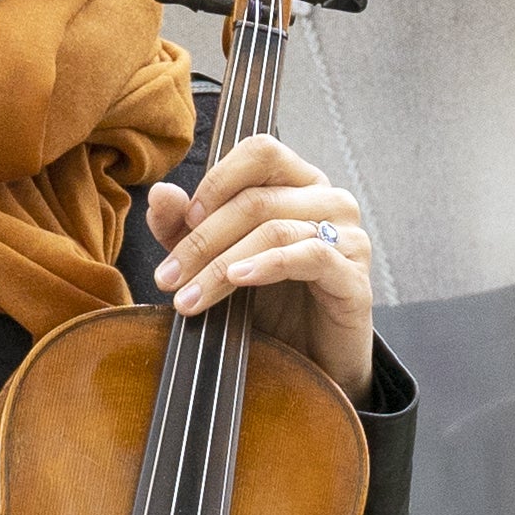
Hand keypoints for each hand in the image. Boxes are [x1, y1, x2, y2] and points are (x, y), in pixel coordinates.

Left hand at [147, 133, 376, 398]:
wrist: (311, 362)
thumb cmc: (271, 304)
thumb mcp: (218, 260)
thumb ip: (187, 227)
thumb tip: (160, 193)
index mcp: (299, 183)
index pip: (260, 152)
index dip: (218, 180)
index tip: (184, 219)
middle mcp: (329, 200)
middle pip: (257, 199)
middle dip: (203, 240)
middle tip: (168, 277)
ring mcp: (348, 236)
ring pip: (275, 229)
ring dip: (221, 263)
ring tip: (189, 296)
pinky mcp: (355, 276)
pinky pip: (310, 255)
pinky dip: (267, 265)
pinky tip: (238, 279)